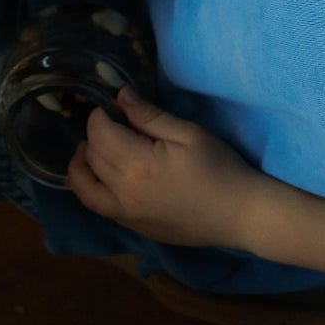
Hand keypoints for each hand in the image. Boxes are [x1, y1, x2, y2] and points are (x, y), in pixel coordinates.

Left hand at [66, 87, 270, 248]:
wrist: (243, 215)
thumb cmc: (220, 169)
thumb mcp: (187, 133)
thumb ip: (148, 115)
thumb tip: (120, 96)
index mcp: (136, 165)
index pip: (98, 134)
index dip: (99, 116)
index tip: (112, 109)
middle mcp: (122, 193)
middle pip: (89, 158)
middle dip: (93, 137)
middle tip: (111, 126)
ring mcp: (126, 215)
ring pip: (84, 188)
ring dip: (81, 166)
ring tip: (92, 151)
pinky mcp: (135, 228)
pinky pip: (99, 207)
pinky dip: (92, 189)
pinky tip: (105, 178)